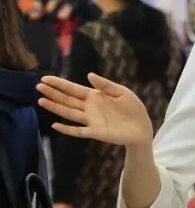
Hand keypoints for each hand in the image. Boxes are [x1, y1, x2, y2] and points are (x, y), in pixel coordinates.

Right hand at [37, 74, 153, 146]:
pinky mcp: (95, 132)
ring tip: (41, 100)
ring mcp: (91, 120)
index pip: (74, 89)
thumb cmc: (133, 108)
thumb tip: (89, 75)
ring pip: (69, 113)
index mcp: (95, 96)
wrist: (142, 127)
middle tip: (38, 87)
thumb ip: (105, 84)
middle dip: (53, 93)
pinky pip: (78, 131)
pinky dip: (67, 129)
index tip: (45, 78)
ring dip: (55, 107)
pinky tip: (55, 125)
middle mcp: (89, 108)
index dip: (60, 84)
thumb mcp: (122, 92)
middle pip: (67, 99)